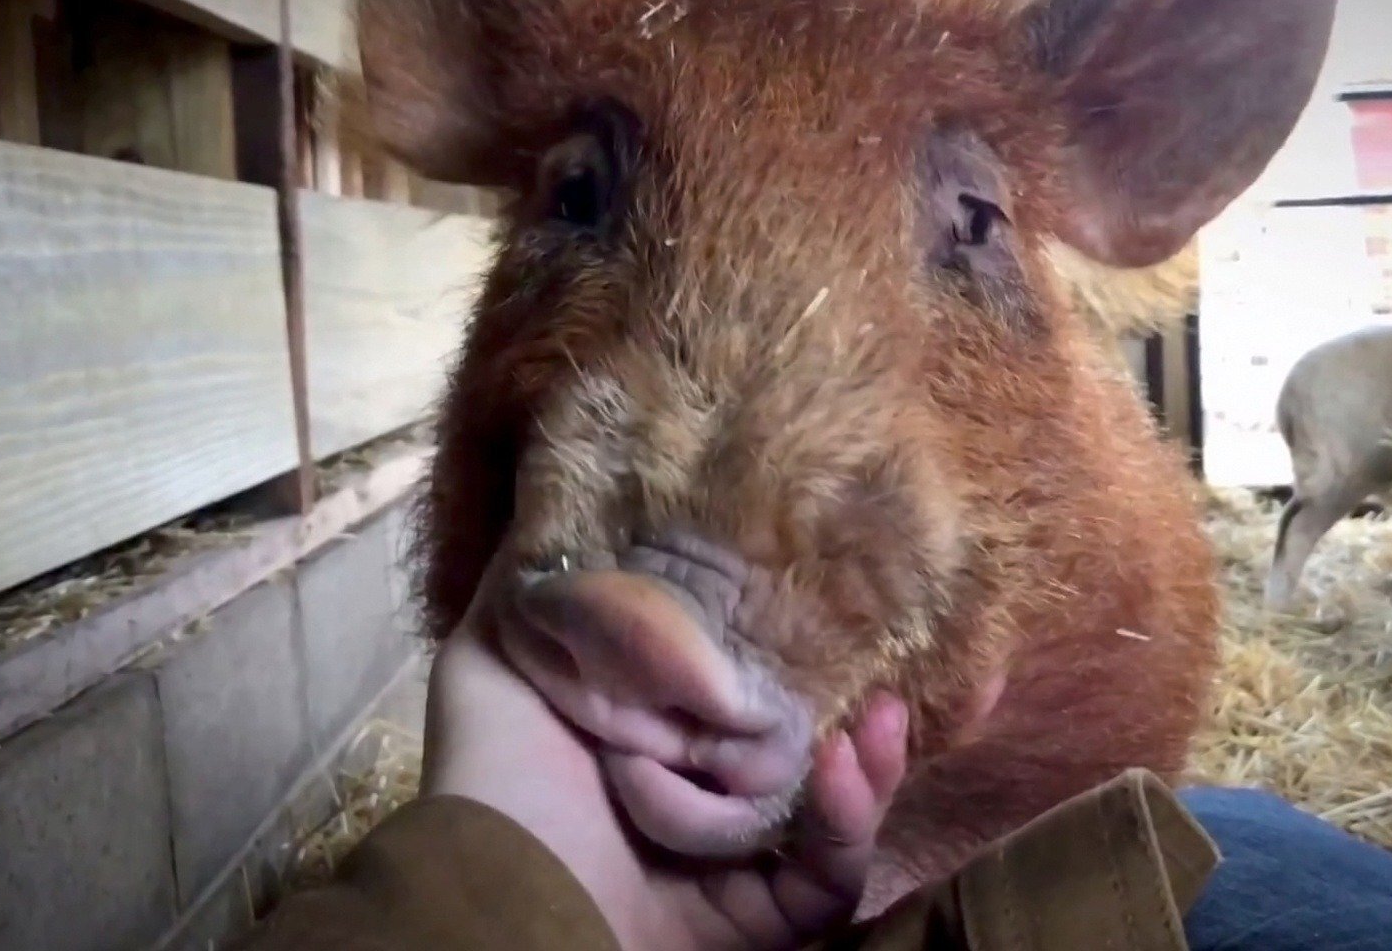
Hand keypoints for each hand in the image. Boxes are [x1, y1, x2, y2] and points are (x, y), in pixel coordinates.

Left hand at [421, 573, 908, 950]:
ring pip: (835, 818)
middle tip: (899, 664)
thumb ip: (546, 580)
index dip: (809, 652)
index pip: (754, 697)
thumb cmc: (495, 768)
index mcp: (658, 743)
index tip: (852, 599)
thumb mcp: (500, 649)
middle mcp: (703, 806)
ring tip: (879, 715)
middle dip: (868, 715)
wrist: (492, 885)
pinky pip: (827, 885)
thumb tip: (571, 484)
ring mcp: (735, 871)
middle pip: (810, 754)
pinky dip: (844, 831)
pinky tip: (837, 771)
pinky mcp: (754, 926)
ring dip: (871, 768)